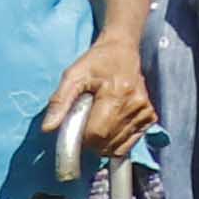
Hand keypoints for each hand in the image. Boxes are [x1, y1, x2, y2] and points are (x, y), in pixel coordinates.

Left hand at [36, 34, 154, 160]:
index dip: (80, 139)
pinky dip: (115, 143)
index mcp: (116, 94)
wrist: (122, 50)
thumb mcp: (73, 76)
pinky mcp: (150, 117)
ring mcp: (145, 112)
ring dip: (101, 143)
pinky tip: (109, 128)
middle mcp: (135, 105)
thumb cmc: (96, 62)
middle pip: (106, 143)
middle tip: (84, 123)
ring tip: (97, 122)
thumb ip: (59, 102)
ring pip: (116, 148)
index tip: (74, 129)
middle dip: (89, 142)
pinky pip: (128, 145)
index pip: (97, 133)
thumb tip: (48, 128)